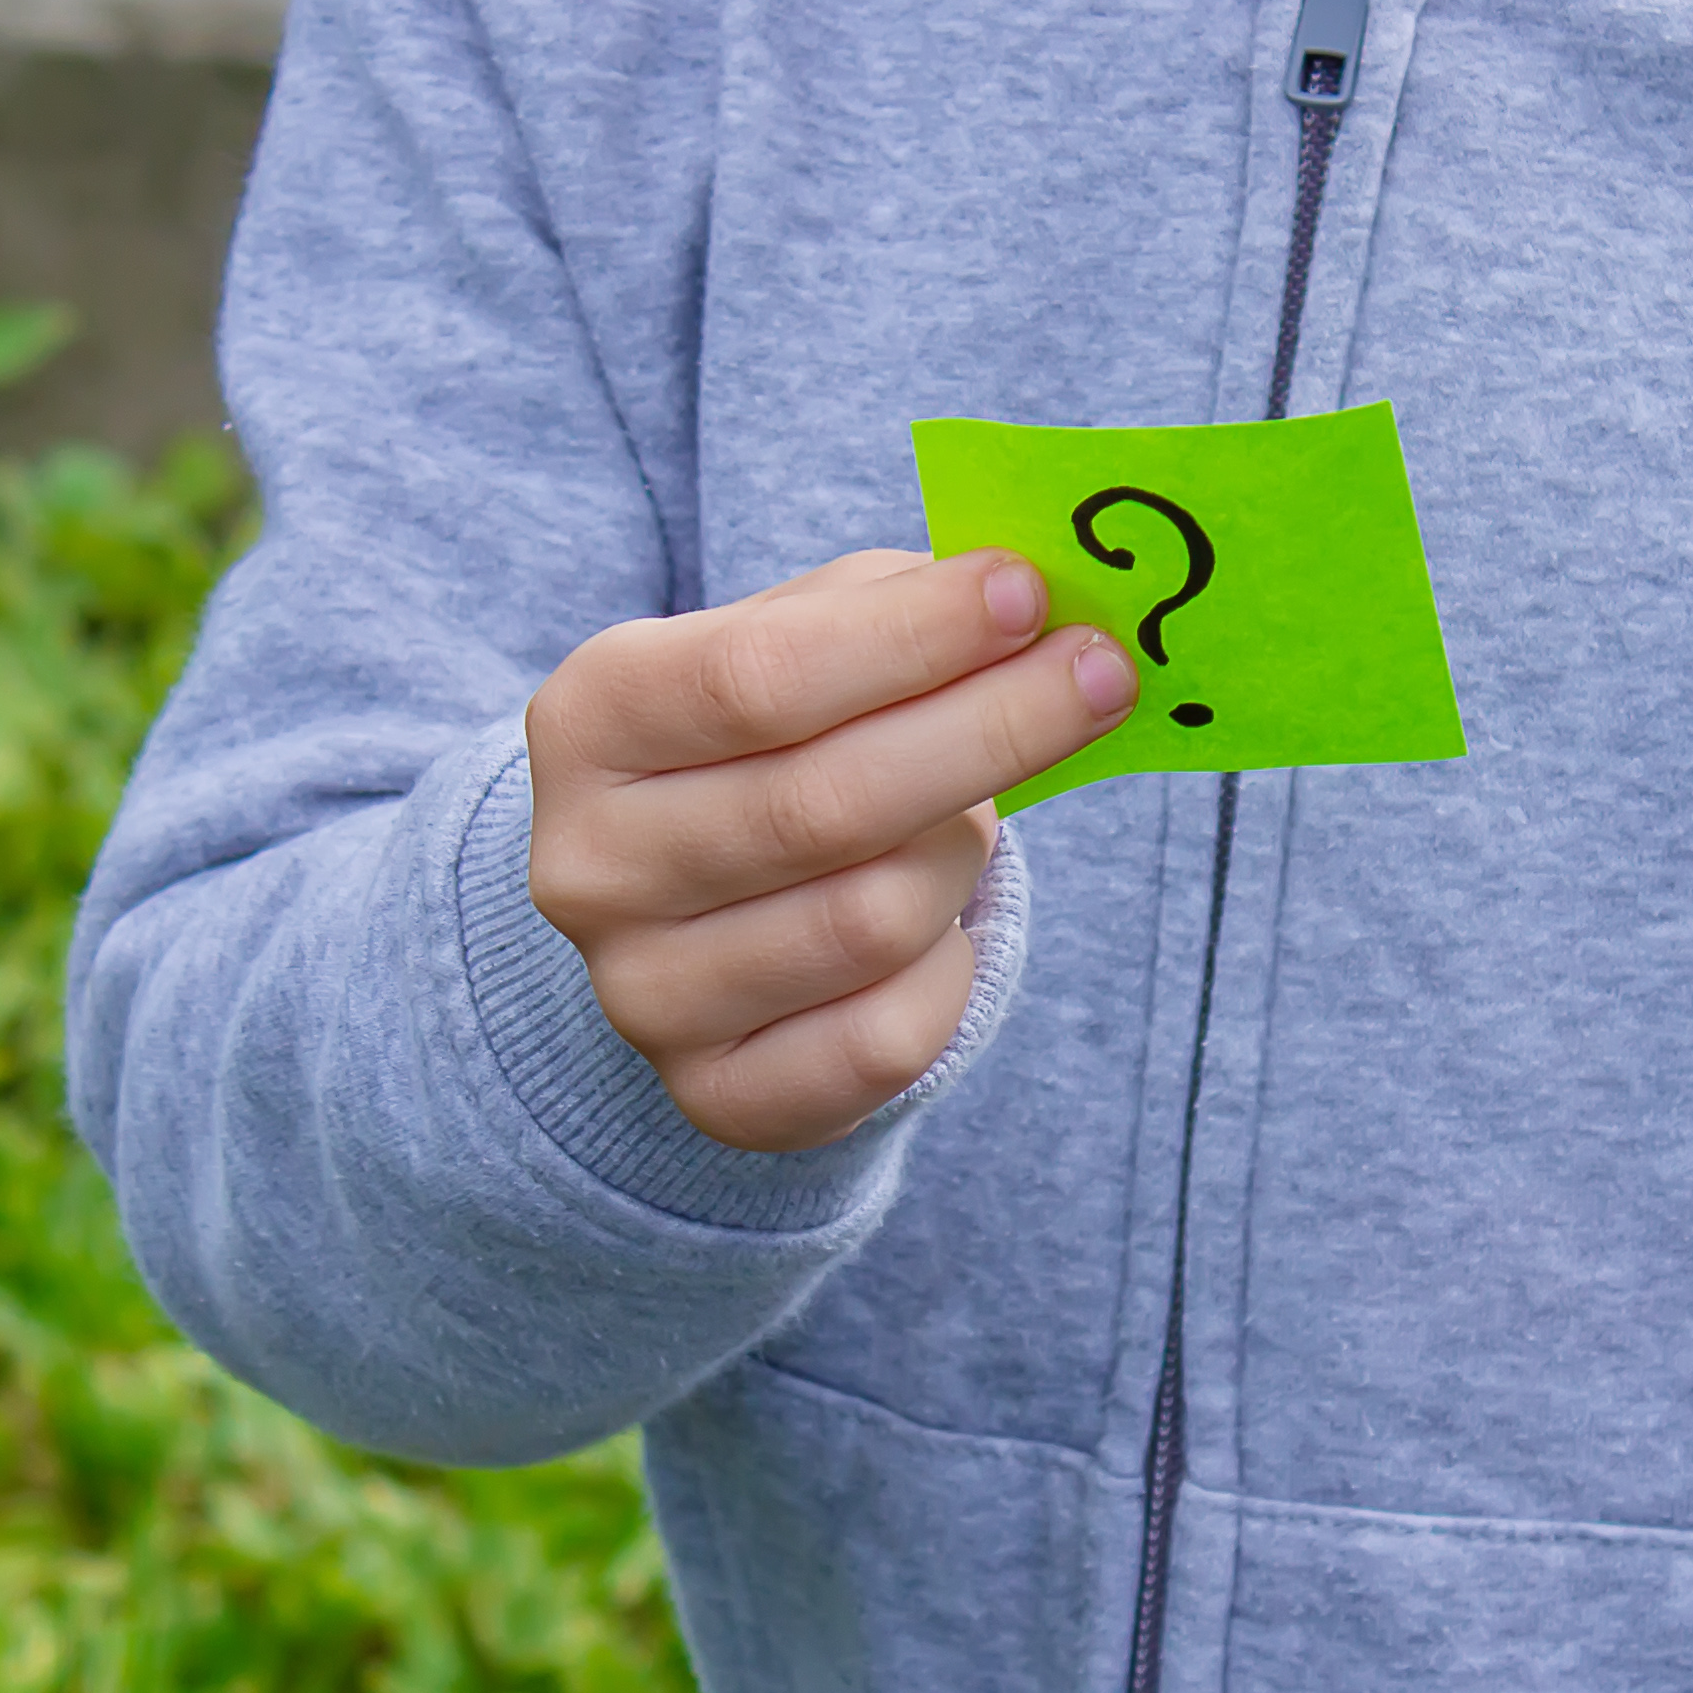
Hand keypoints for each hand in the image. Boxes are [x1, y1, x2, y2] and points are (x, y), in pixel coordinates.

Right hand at [525, 549, 1134, 1150]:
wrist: (699, 904)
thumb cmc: (773, 736)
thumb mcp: (802, 636)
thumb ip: (897, 604)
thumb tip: (1030, 601)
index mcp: (593, 719)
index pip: (757, 679)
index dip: (909, 639)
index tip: (1029, 595)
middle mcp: (591, 865)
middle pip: (823, 804)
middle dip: (990, 730)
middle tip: (1101, 676)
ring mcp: (643, 996)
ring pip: (872, 922)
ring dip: (960, 852)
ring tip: (968, 812)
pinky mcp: (718, 1096)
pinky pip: (889, 1038)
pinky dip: (949, 968)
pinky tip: (939, 923)